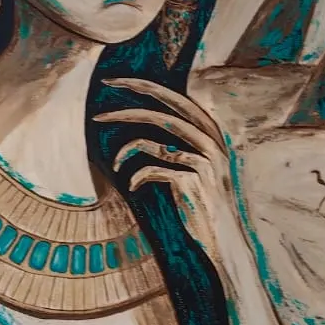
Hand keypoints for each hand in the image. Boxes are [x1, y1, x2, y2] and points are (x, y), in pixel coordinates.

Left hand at [93, 77, 243, 267]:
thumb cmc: (206, 205)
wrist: (225, 242)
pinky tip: (133, 186)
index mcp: (212, 133)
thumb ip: (182, 145)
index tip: (115, 82)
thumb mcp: (199, 168)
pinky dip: (136, 177)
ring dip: (123, 152)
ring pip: (150, 142)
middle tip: (98, 114)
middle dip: (127, 108)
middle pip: (162, 112)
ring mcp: (203, 160)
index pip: (177, 99)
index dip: (145, 87)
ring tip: (114, 164)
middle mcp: (211, 142)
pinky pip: (150, 169)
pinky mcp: (192, 181)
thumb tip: (146, 128)